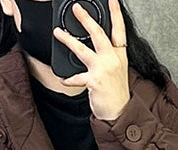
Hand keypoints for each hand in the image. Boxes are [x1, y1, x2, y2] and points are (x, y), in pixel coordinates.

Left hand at [53, 0, 130, 121]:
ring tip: (58, 32)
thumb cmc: (116, 92)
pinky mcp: (94, 81)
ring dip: (68, 40)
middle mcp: (112, 59)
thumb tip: (95, 46)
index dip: (115, 12)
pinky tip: (63, 79)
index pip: (119, 28)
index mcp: (119, 54)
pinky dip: (68, 79)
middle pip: (98, 33)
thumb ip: (109, 56)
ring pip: (82, 50)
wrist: (119, 112)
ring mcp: (103, 69)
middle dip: (86, 19)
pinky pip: (77, 77)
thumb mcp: (118, 69)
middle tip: (77, 8)